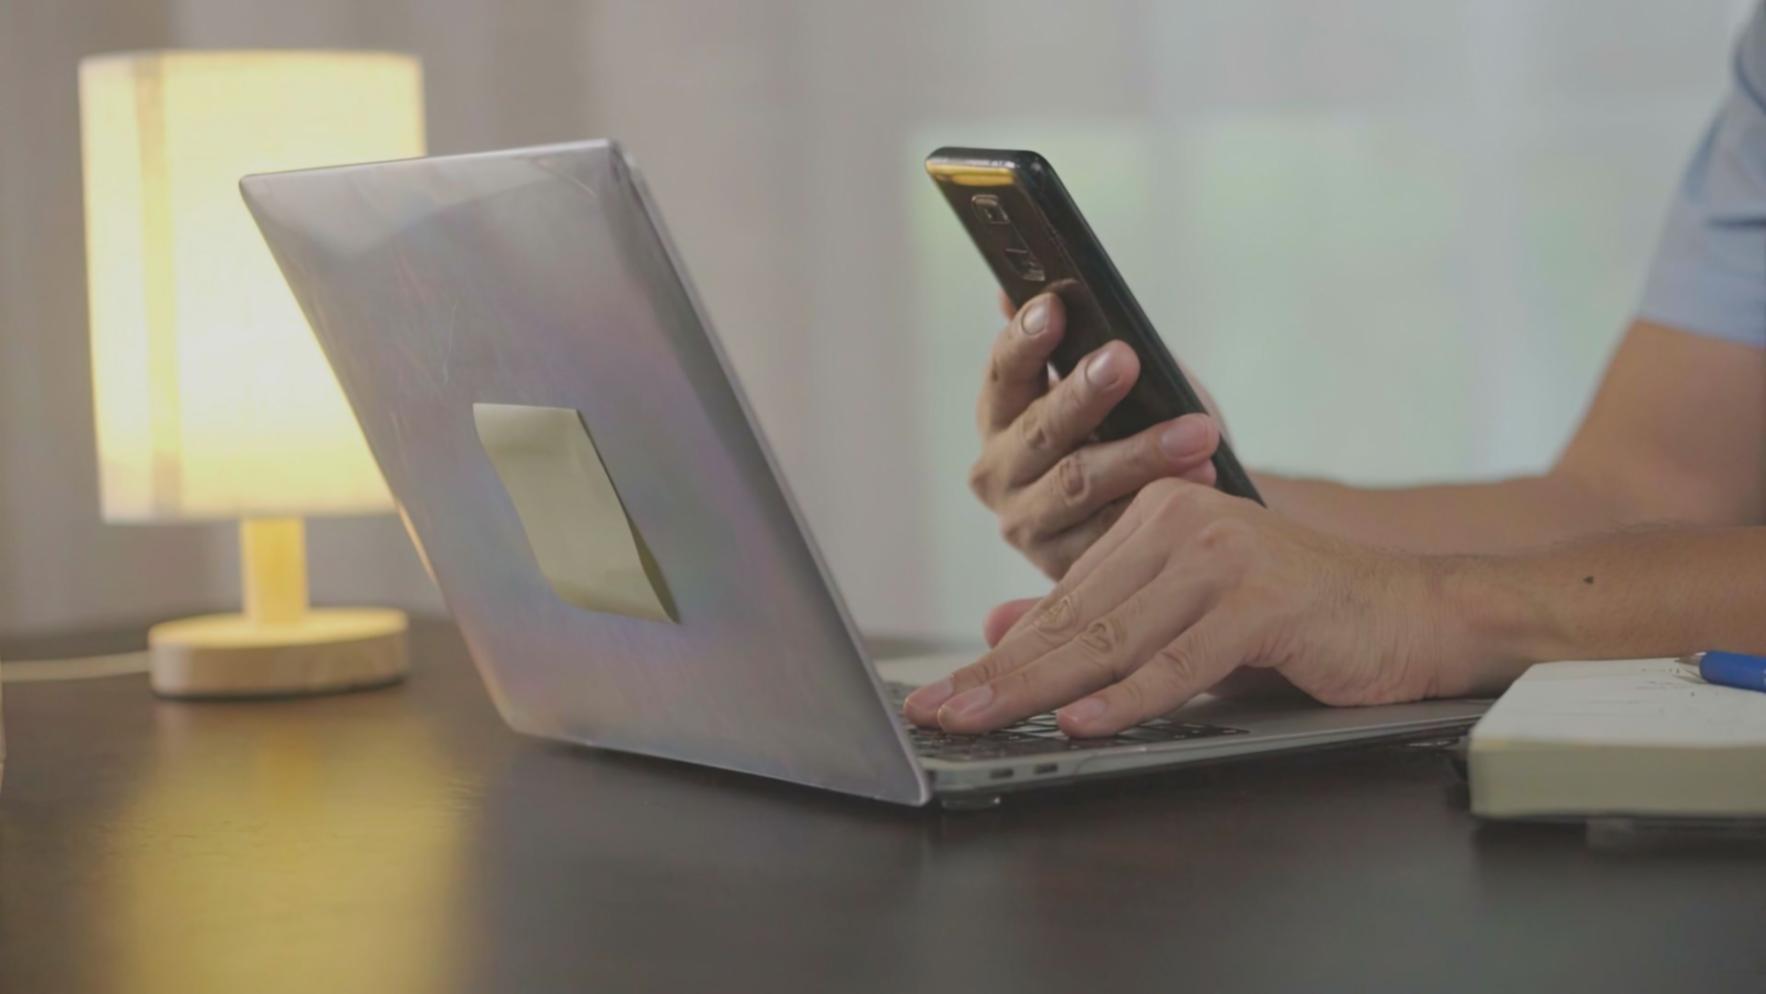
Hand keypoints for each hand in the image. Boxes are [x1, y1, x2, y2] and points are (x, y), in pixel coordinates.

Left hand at [905, 479, 1464, 736]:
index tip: (942, 696)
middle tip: (938, 714)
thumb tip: (1001, 629)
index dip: (1000, 655)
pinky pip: (1182, 660)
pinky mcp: (1264, 602)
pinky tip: (1083, 722)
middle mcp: (1183, 524)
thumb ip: (1100, 621)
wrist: (1416, 616)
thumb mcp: (1184, 620)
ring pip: (1115, 638)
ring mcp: (1224, 559)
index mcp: (1157, 517)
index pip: (1065, 600)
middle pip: (1076, 619)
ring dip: (1041, 689)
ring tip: (983, 720)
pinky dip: (1131, 698)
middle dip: (1001, 676)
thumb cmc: (1300, 623)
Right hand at [970, 292, 1223, 578]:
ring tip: (1198, 431)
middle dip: (1085, 392)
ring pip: (1079, 483)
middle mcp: (999, 470)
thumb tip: (1019, 287)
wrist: (1166, 508)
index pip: (1005, 372)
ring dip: (1142, 453)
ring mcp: (1028, 523)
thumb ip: (1073, 338)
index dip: (1025, 339)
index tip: (1055, 305)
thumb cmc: (1134, 427)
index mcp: (1001, 414)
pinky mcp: (1063, 569)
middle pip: (1042, 429)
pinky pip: (1111, 535)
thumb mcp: (1110, 378)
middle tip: (1128, 357)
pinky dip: (1158, 504)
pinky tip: (1202, 479)